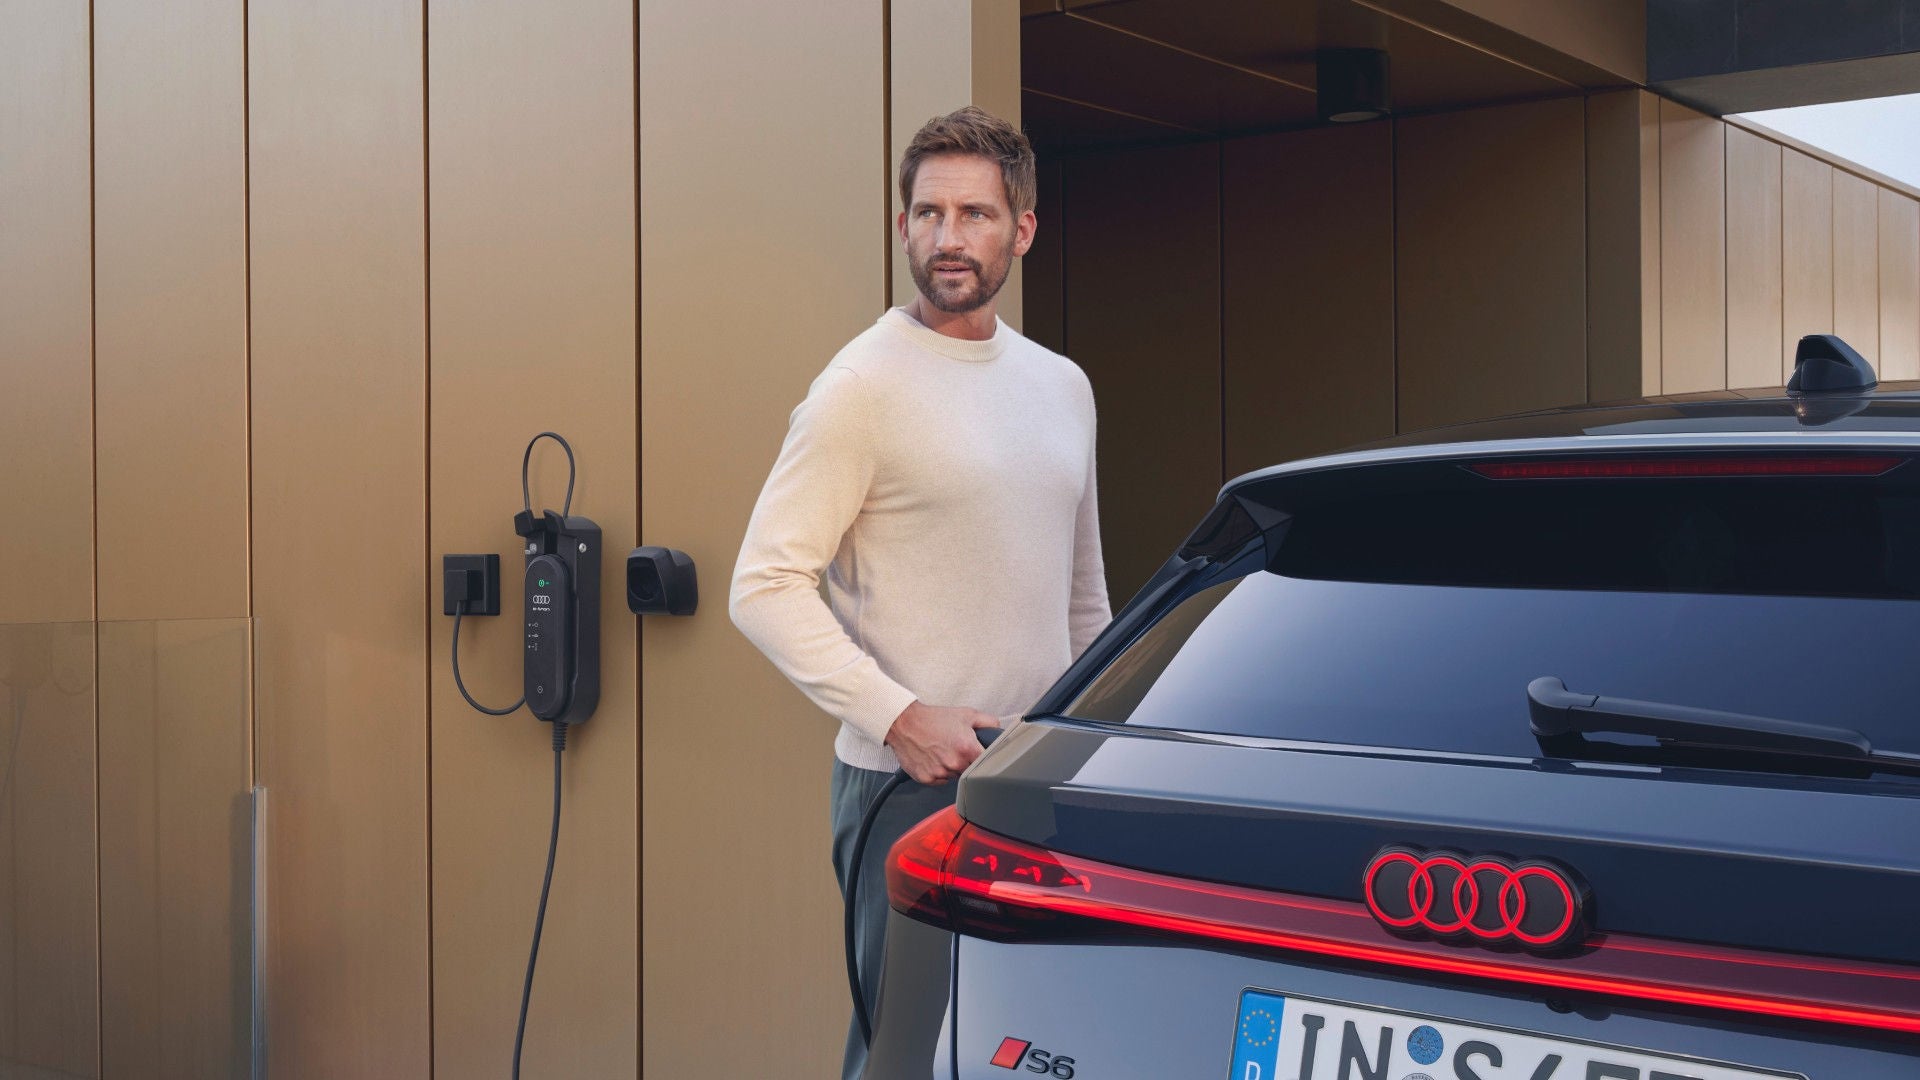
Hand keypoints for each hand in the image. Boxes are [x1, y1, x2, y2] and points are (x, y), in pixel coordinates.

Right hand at [883, 700, 1000, 784]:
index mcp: (967, 749)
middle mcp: (954, 763)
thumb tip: (998, 729)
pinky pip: (940, 780)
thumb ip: (987, 722)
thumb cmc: (933, 719)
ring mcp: (940, 773)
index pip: (985, 763)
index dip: (982, 758)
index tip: (978, 755)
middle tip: (955, 748)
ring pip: (954, 776)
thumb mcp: (966, 714)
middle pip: (969, 771)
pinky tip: (933, 758)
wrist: (904, 723)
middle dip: (965, 761)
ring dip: (951, 767)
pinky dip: (938, 772)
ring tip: (941, 751)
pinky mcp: (927, 779)